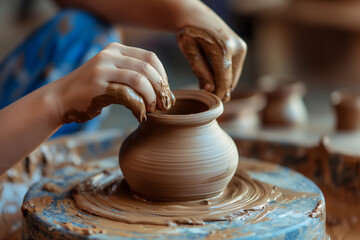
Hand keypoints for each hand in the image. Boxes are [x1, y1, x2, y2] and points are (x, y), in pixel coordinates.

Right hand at [52, 42, 174, 123]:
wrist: (60, 99)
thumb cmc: (91, 90)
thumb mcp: (110, 72)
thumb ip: (131, 72)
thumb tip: (162, 87)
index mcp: (116, 49)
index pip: (150, 58)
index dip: (163, 75)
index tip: (166, 92)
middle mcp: (109, 55)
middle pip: (147, 69)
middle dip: (161, 88)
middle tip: (164, 104)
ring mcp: (102, 69)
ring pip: (140, 80)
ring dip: (151, 98)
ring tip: (153, 110)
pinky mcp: (97, 87)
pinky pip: (127, 95)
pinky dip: (139, 107)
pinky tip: (140, 115)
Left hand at [176, 4, 246, 101]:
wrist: (195, 15)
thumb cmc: (189, 33)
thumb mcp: (189, 51)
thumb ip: (200, 71)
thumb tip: (210, 90)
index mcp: (222, 48)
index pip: (224, 79)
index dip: (218, 93)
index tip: (212, 104)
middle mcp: (236, 47)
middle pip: (230, 80)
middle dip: (219, 89)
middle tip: (206, 95)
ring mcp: (241, 47)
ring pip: (234, 77)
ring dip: (222, 83)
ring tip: (207, 79)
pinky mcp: (241, 48)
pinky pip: (234, 70)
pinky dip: (225, 76)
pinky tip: (213, 73)